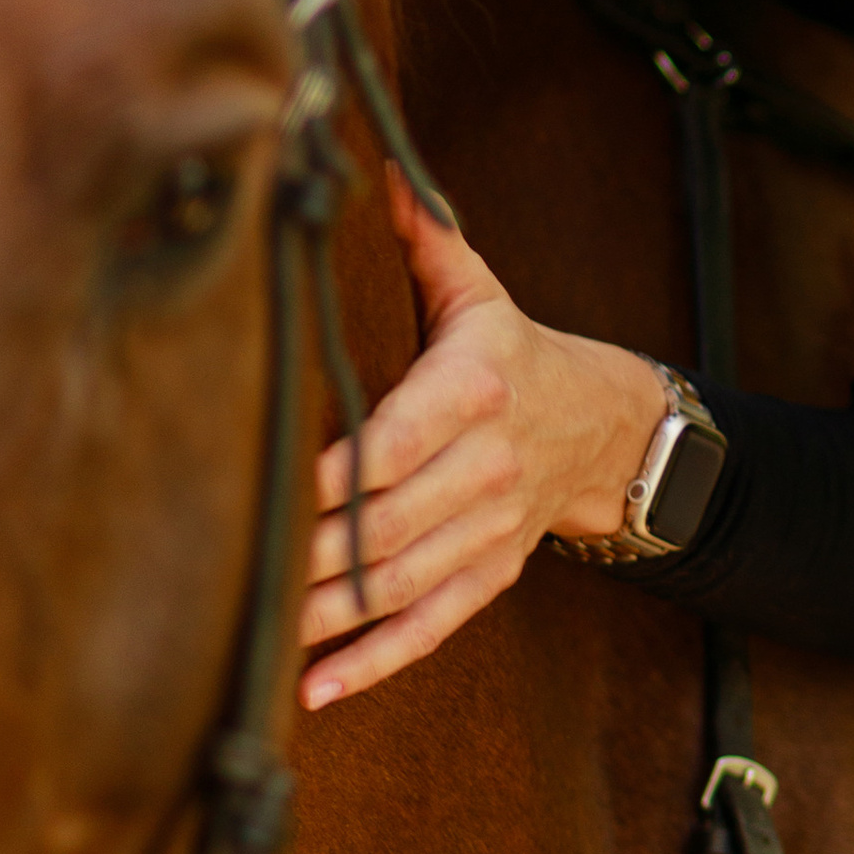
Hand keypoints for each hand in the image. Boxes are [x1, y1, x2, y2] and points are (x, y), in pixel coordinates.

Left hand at [298, 168, 667, 711]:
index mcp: (475, 391)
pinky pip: (433, 626)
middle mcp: (487, 467)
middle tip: (245, 577)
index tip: (281, 490)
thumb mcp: (479, 293)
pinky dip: (376, 660)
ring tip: (265, 638)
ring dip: (333, 616)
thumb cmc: (517, 354)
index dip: (343, 471)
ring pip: (404, 582)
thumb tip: (390, 168)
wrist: (609, 427)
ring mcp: (491, 528)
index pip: (400, 437)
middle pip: (394, 522)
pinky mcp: (492, 573)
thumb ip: (428, 239)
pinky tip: (317, 685)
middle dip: (320, 555)